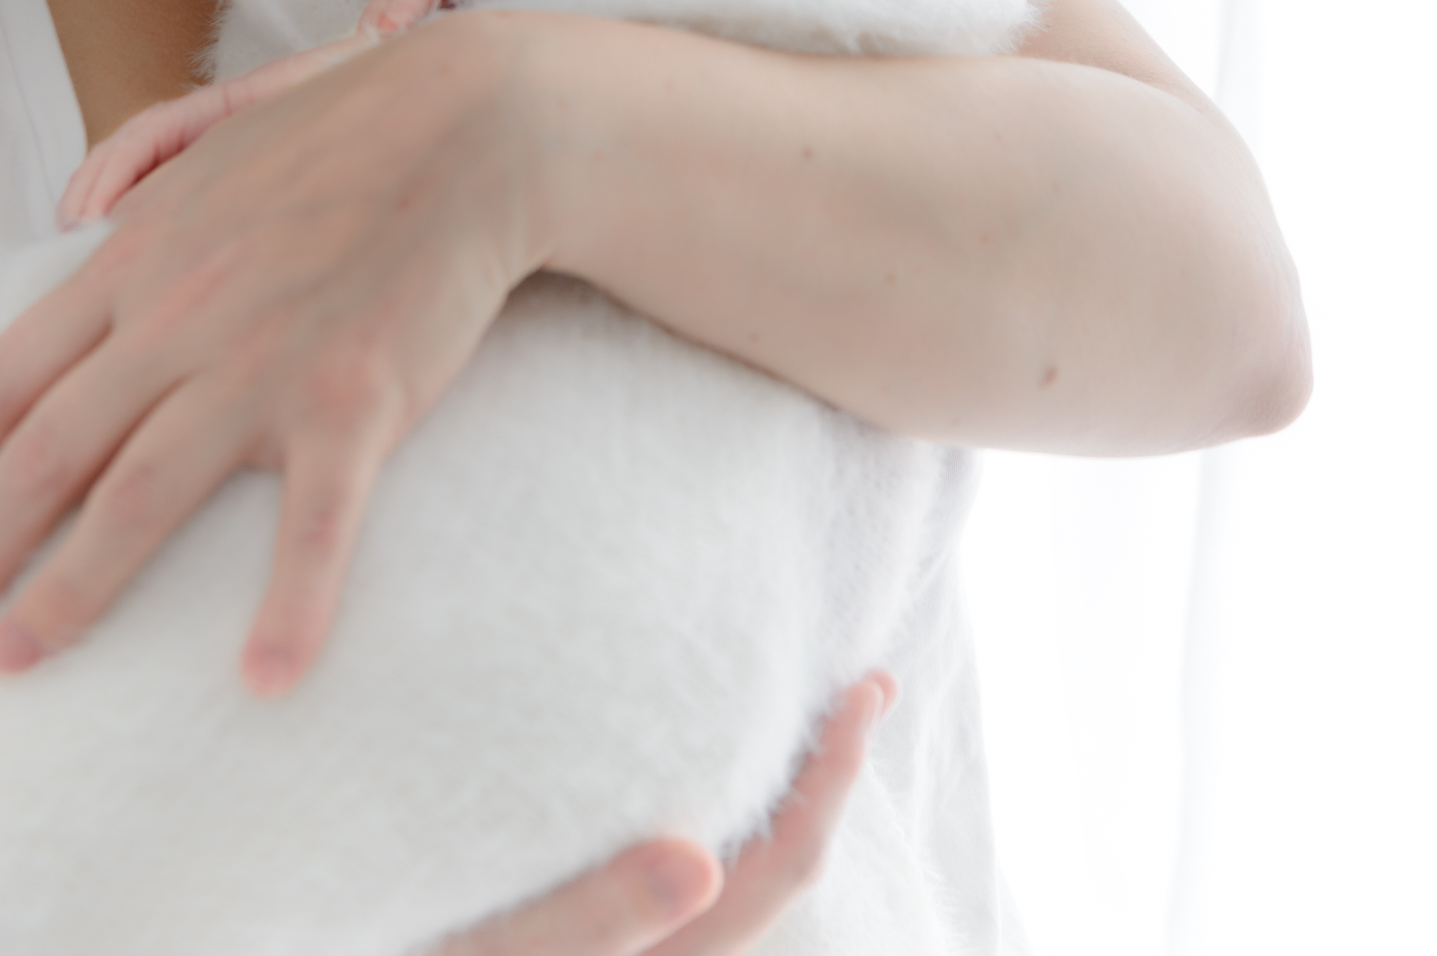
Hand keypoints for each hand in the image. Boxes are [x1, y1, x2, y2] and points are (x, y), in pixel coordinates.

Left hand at [0, 10, 545, 689]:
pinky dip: (290, 606)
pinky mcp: (355, 399)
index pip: (11, 378)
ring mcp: (263, 362)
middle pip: (49, 449)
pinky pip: (313, 522)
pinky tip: (266, 676)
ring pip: (139, 493)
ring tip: (22, 657)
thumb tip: (74, 231)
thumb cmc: (343, 135)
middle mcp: (180, 318)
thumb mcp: (210, 157)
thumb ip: (136, 207)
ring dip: (71, 587)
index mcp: (137, 262)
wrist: (468, 126)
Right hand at [438, 677, 890, 953]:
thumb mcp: (488, 954)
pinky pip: (675, 863)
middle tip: (864, 682)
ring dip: (770, 789)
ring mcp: (635, 947)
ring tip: (791, 705)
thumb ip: (589, 919)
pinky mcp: (590, 928)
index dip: (832, 782)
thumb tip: (700, 863)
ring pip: (730, 868)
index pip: (778, 870)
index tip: (864, 690)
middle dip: (823, 777)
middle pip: (771, 868)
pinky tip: (684, 748)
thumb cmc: (399, 955)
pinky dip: (709, 801)